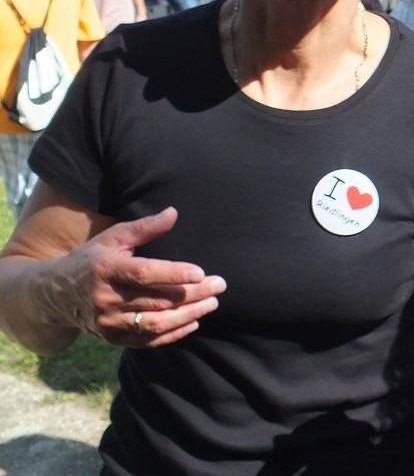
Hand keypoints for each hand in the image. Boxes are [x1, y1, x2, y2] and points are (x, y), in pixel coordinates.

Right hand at [58, 207, 225, 347]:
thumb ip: (144, 228)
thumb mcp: (113, 238)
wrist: (55, 295)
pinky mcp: (112, 339)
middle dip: (192, 294)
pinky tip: (194, 322)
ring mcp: (108, 323)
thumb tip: (173, 213)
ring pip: (154, 324)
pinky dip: (173, 334)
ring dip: (188, 315)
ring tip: (212, 304)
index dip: (174, 274)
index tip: (201, 272)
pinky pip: (147, 341)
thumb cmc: (91, 260)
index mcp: (105, 270)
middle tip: (219, 285)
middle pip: (156, 300)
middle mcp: (105, 299)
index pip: (144, 274)